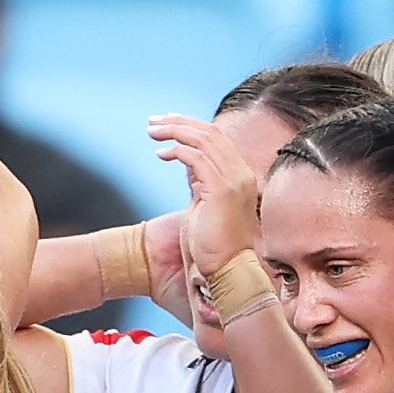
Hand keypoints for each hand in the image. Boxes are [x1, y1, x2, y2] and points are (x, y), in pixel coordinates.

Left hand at [151, 114, 264, 300]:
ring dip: (174, 131)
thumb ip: (201, 179)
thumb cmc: (215, 244)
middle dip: (179, 122)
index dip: (191, 126)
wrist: (228, 270)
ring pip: (203, 139)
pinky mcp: (221, 191)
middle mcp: (241, 174)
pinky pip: (196, 158)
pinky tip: (160, 155)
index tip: (167, 123)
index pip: (217, 138)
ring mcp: (234, 181)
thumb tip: (187, 160)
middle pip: (210, 132)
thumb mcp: (206, 202)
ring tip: (152, 132)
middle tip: (153, 122)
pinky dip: (176, 151)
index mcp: (241, 176)